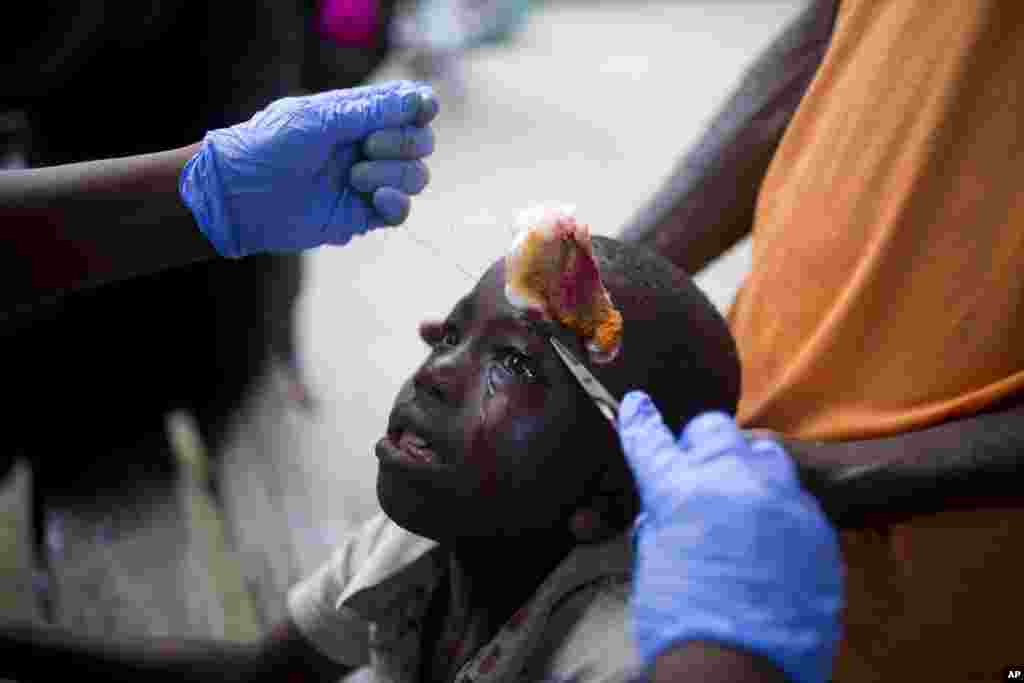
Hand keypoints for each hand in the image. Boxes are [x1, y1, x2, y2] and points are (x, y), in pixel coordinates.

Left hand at [180, 81, 438, 257]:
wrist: (240, 196)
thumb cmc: (269, 147)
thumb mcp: (319, 119)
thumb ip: (370, 111)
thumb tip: (418, 98)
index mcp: (358, 115)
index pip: (408, 106)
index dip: (422, 106)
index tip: (422, 110)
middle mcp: (369, 146)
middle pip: (421, 141)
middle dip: (404, 143)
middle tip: (367, 147)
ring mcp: (369, 181)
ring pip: (417, 176)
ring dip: (395, 173)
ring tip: (355, 177)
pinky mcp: (363, 214)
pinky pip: (401, 212)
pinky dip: (397, 203)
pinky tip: (376, 198)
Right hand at [617, 391, 842, 682]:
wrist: (741, 670)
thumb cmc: (681, 623)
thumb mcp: (653, 562)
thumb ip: (662, 519)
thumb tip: (668, 506)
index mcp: (678, 490)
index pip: (650, 437)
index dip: (640, 419)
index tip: (639, 404)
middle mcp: (733, 480)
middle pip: (715, 429)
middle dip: (702, 444)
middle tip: (698, 473)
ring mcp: (783, 500)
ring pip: (766, 454)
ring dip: (748, 469)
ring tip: (743, 502)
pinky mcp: (819, 528)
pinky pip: (797, 500)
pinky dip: (780, 511)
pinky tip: (773, 544)